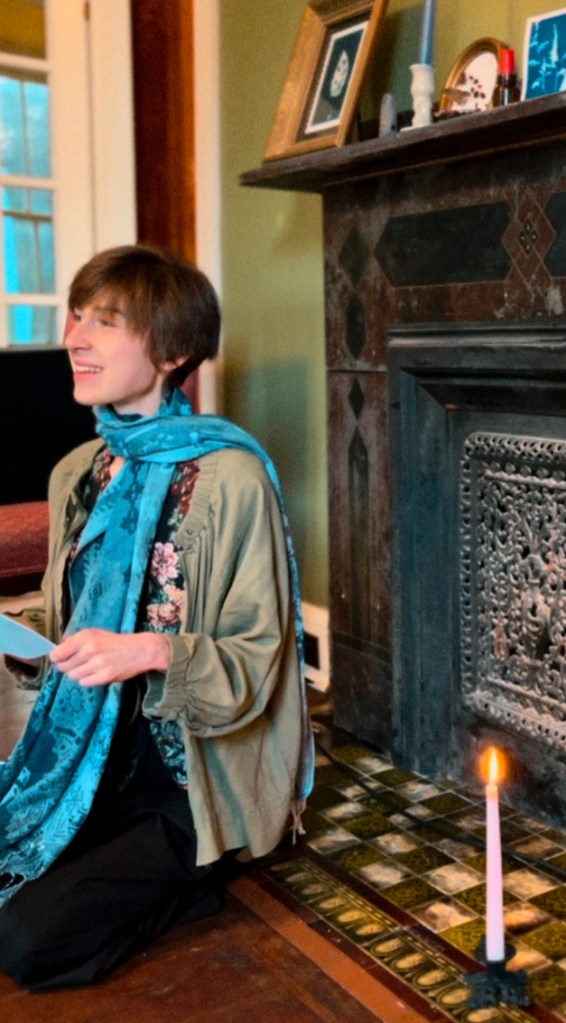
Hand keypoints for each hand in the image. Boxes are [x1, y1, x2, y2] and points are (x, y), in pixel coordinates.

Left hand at [49, 628, 170, 685]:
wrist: (140, 650)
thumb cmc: (116, 642)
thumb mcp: (96, 633)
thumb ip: (77, 640)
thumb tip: (58, 650)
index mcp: (86, 637)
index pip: (58, 652)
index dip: (56, 657)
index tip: (57, 658)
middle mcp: (90, 650)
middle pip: (64, 666)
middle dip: (66, 666)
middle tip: (76, 663)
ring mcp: (97, 664)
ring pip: (72, 675)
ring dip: (77, 673)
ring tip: (87, 668)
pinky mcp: (104, 676)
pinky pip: (84, 682)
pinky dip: (87, 679)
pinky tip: (94, 673)